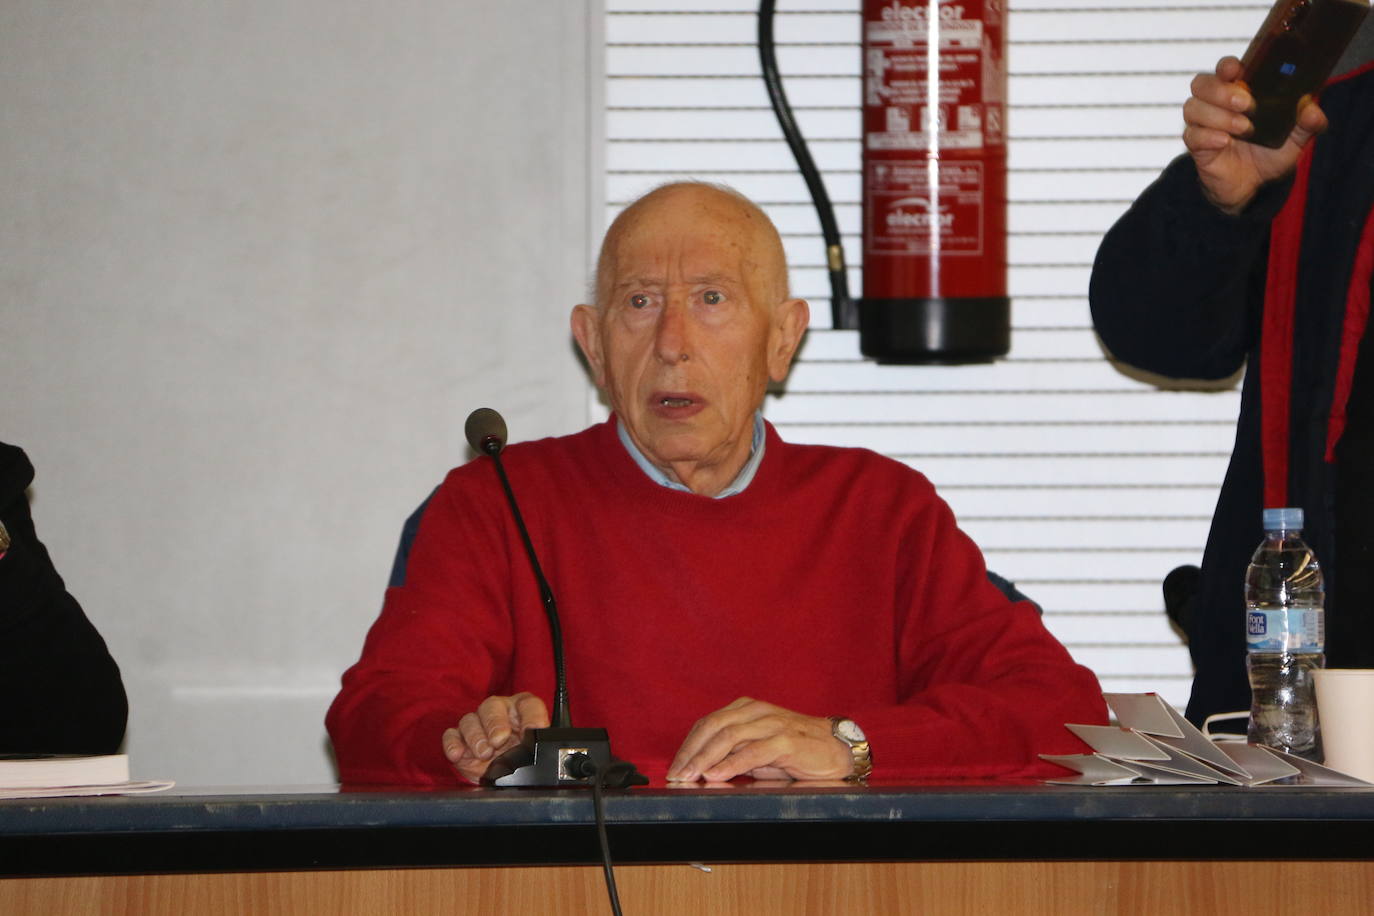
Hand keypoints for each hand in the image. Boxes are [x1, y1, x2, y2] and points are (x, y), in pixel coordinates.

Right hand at [441, 692, 549, 783]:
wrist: (503, 776)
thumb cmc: (521, 758)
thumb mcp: (534, 752)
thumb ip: (538, 745)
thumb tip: (545, 749)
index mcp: (522, 711)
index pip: (529, 704)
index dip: (531, 716)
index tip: (531, 732)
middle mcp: (499, 712)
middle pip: (493, 705)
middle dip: (495, 723)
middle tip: (499, 741)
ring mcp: (477, 724)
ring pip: (470, 719)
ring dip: (475, 736)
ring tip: (484, 753)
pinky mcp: (460, 740)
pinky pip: (451, 735)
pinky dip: (453, 744)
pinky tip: (458, 755)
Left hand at [666, 697, 852, 782]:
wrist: (836, 750)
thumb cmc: (795, 753)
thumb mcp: (758, 752)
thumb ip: (733, 756)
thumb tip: (701, 773)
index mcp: (746, 709)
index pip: (707, 724)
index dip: (688, 746)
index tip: (674, 768)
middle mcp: (756, 711)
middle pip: (713, 727)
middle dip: (690, 752)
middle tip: (676, 774)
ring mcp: (771, 723)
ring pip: (729, 737)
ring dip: (705, 758)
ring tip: (690, 776)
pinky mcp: (786, 740)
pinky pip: (753, 751)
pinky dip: (731, 764)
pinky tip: (716, 775)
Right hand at [1183, 56, 1326, 213]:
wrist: (1252, 186)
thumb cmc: (1269, 153)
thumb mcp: (1296, 139)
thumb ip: (1308, 123)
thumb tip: (1312, 108)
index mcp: (1240, 91)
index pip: (1224, 68)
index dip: (1227, 65)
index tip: (1236, 70)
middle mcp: (1217, 104)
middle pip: (1201, 83)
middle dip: (1221, 91)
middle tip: (1246, 104)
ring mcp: (1204, 124)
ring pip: (1193, 107)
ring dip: (1218, 115)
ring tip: (1243, 128)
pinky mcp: (1196, 146)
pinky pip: (1192, 135)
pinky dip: (1208, 137)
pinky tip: (1225, 142)